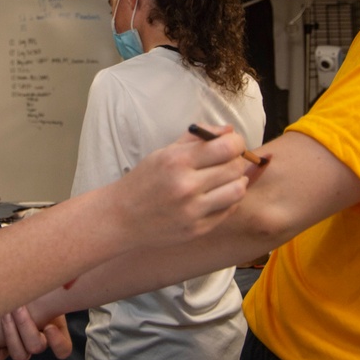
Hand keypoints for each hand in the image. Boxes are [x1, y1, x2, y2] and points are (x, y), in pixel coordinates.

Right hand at [108, 125, 250, 248]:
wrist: (122, 217)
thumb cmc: (144, 181)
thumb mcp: (164, 152)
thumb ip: (197, 138)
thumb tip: (229, 130)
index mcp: (177, 161)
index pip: (226, 147)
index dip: (237, 142)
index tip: (233, 143)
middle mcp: (186, 186)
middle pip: (235, 168)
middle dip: (237, 160)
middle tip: (230, 160)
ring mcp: (193, 211)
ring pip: (237, 191)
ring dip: (238, 181)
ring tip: (228, 178)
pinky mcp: (197, 229)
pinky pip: (228, 210)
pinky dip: (229, 200)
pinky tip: (218, 195)